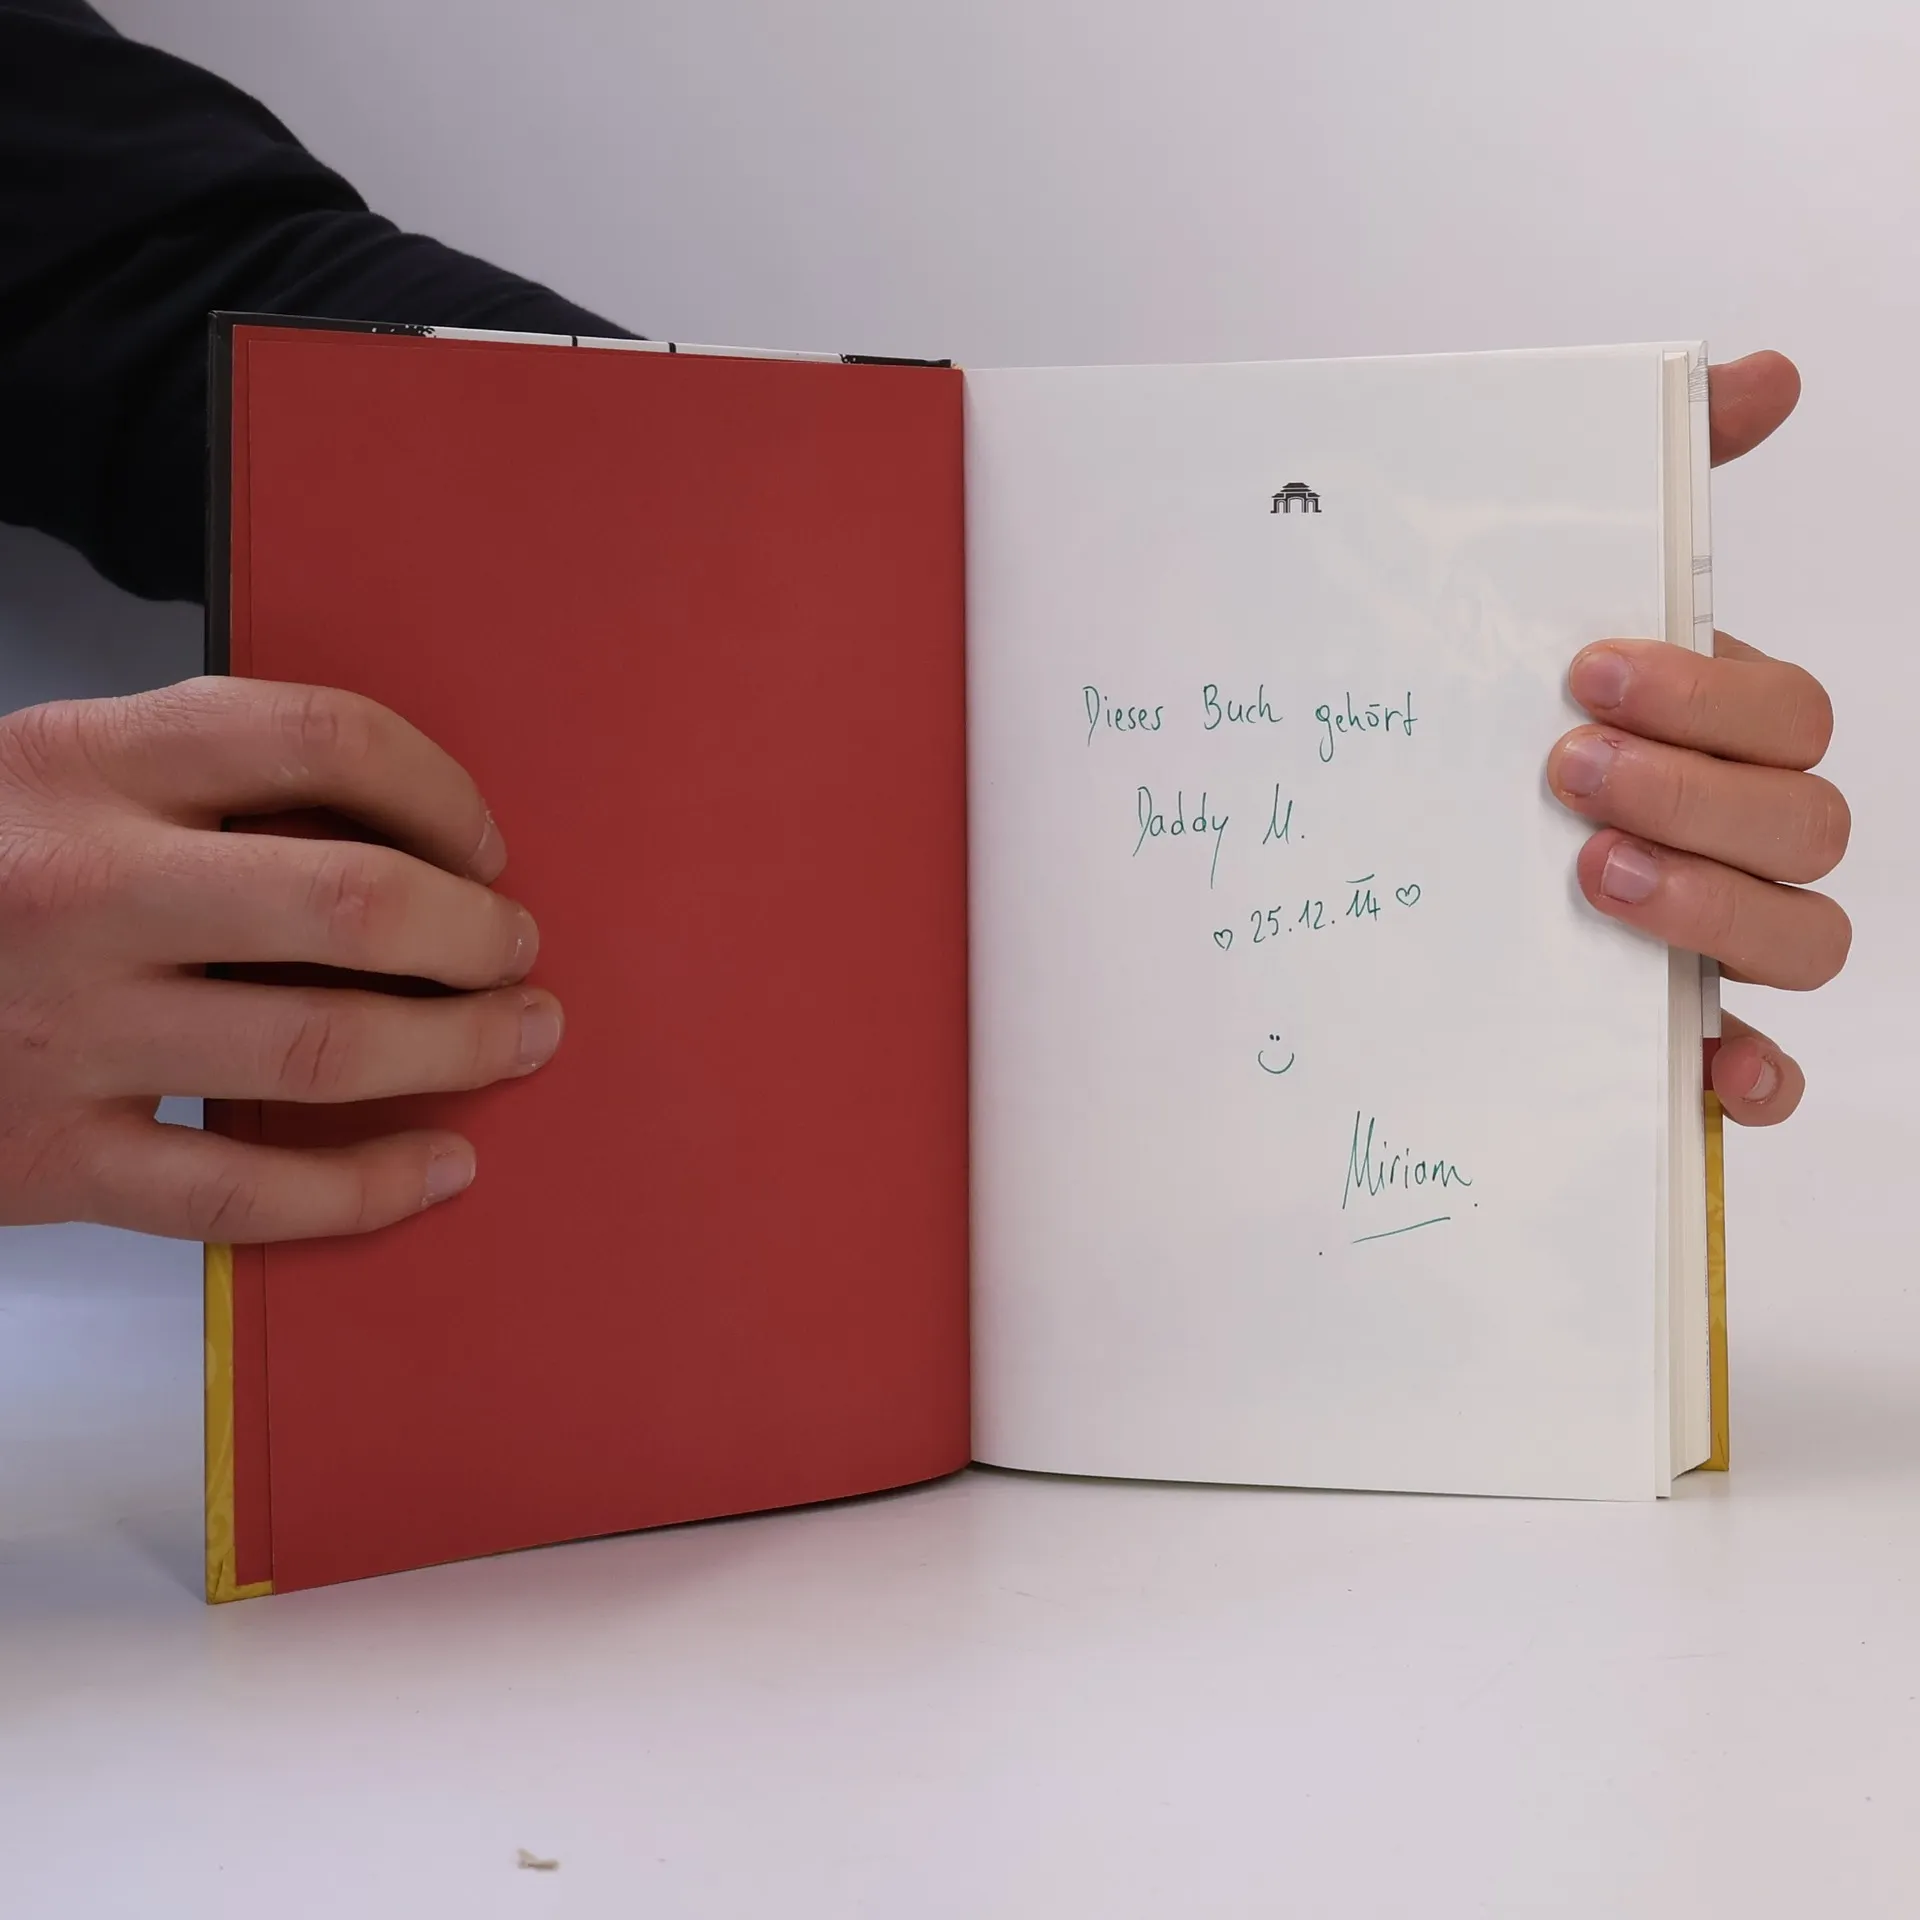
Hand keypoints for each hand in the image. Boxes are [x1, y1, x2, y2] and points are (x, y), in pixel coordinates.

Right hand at [0, 678, 562, 1238]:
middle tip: (517, 950)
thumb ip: (201, 784)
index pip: (318, 736)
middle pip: (351, 904)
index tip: (480, 841)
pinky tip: (442, 1167)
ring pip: (323, 1052)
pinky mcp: (47, 1162)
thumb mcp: (49, 776)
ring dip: (459, 1050)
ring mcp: (65, 1033)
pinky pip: (246, 1195)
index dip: (439, 788)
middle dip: (475, 934)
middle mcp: (80, 890)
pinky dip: (369, 1189)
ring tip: (520, 1036)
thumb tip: (406, 831)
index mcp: (82, 762)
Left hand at [1547, 350, 1844, 1126]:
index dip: (1707, 693)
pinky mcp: (1686, 1027)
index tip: (1583, 671)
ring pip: (1806, 936)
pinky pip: (1769, 1070)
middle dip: (1694, 794)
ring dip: (1710, 909)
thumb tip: (1767, 372)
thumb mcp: (1555, 592)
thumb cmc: (1512, 713)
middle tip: (1567, 773)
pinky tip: (1706, 1063)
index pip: (1788, 714)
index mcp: (1724, 733)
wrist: (1394, 830)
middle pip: (1806, 822)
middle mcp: (1744, 833)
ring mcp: (1725, 932)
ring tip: (1586, 877)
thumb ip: (1669, 481)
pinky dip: (1755, 1075)